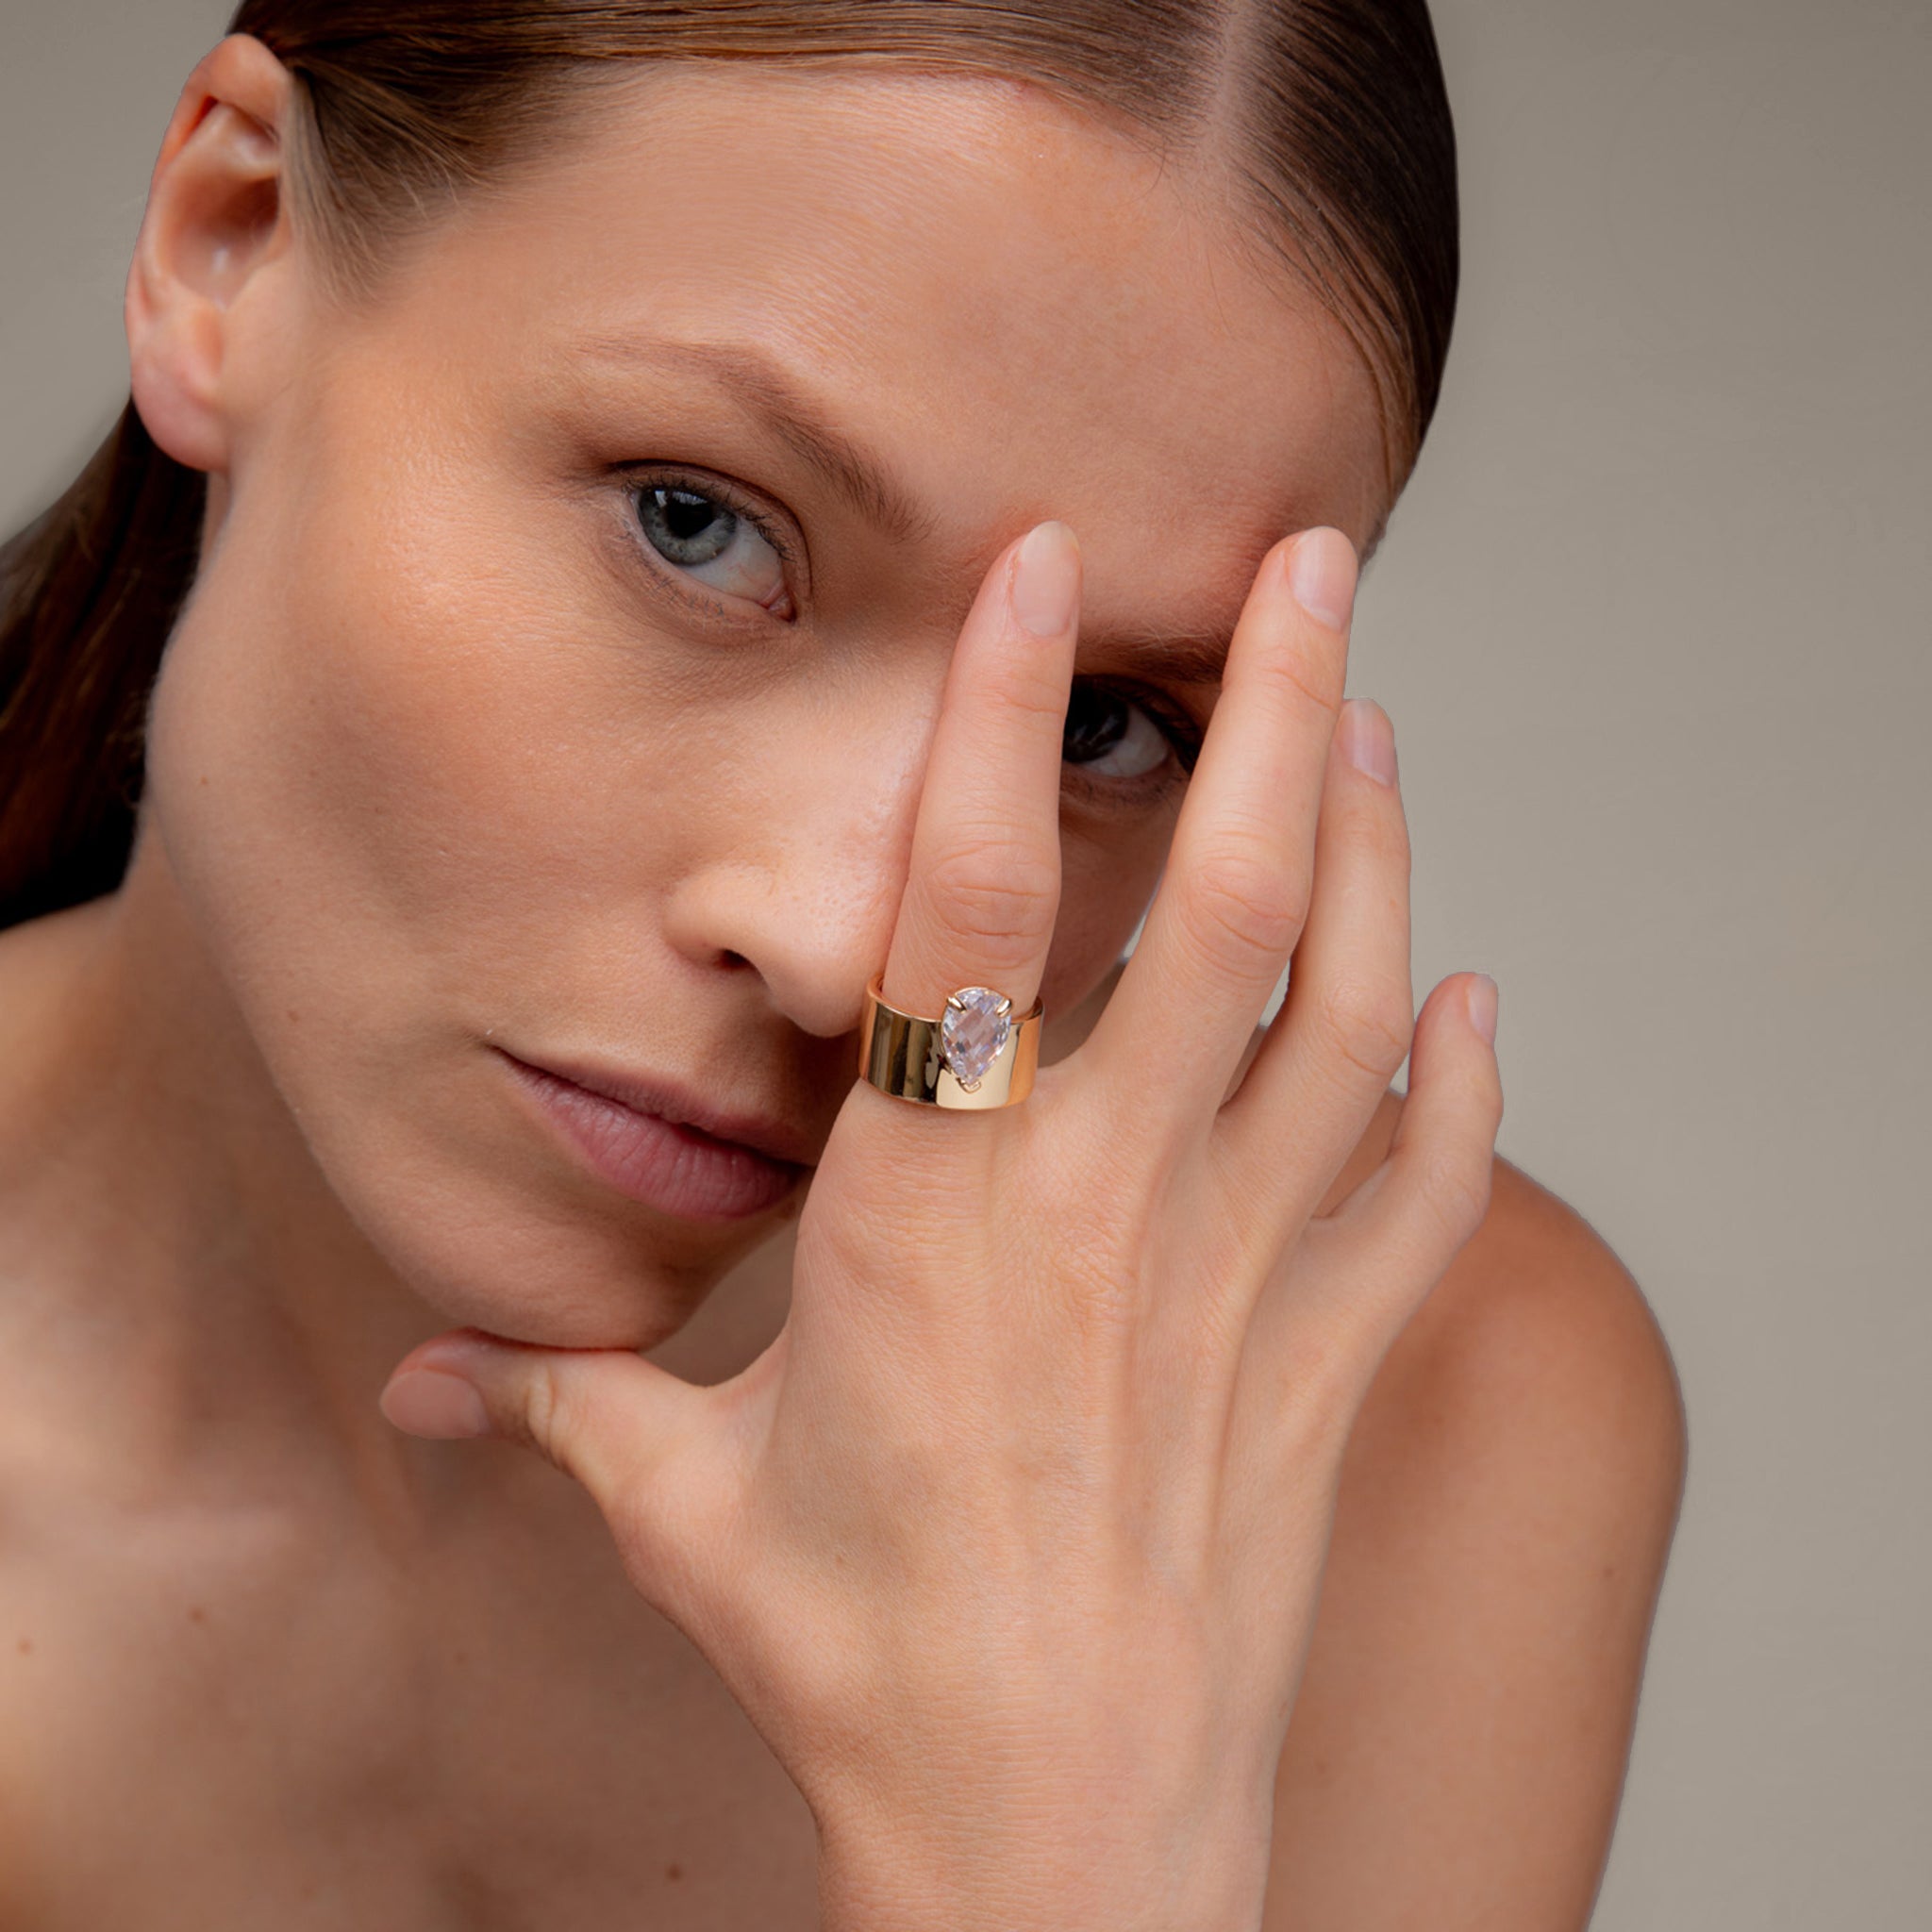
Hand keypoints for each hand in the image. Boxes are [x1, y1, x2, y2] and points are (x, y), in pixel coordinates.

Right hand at [379, 520, 1502, 1931]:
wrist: (1051, 1839)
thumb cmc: (860, 1661)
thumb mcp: (681, 1506)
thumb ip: (563, 1395)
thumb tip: (422, 1372)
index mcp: (930, 1208)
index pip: (967, 905)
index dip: (995, 718)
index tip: (1034, 567)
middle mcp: (1105, 1207)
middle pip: (1216, 905)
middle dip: (1270, 707)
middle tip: (1309, 558)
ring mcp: (1241, 1276)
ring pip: (1343, 1007)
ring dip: (1371, 847)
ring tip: (1372, 721)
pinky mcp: (1328, 1362)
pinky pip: (1427, 1184)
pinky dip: (1464, 1078)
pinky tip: (1473, 993)